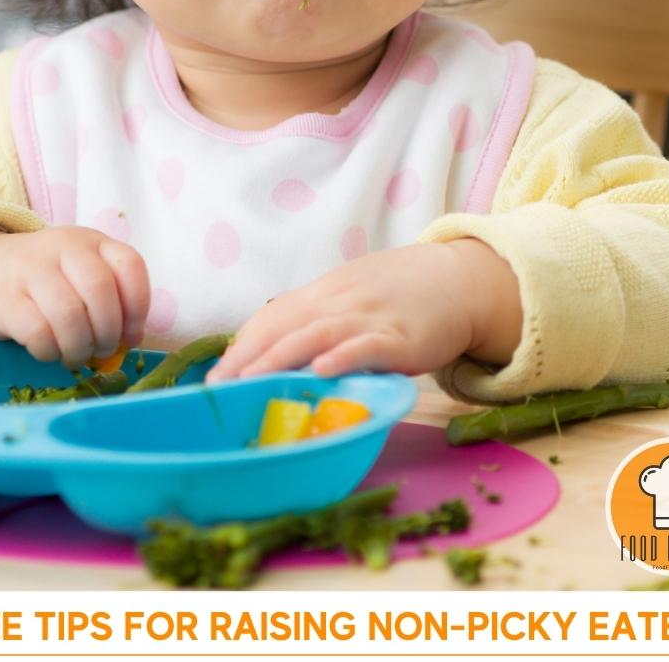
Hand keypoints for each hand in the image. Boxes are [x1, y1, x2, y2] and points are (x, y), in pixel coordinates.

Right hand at [0, 225, 149, 365]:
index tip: (131, 336)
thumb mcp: (78, 275)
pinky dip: (50, 351)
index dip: (138, 308)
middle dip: (108, 331)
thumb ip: (106, 300)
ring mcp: (31, 269)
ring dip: (80, 347)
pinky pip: (37, 332)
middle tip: (102, 350)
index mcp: (91, 241)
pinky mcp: (5, 298)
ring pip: (69, 314)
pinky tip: (48, 352)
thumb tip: (128, 342)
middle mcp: (64, 247)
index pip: (130, 266)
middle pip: (100, 291)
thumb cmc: (43, 281)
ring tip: (76, 356)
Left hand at [205, 239, 521, 382]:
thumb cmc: (395, 298)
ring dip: (281, 357)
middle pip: (286, 325)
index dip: (241, 346)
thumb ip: (314, 322)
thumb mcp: (348, 301)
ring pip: (318, 334)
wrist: (454, 279)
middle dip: (249, 357)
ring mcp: (369, 317)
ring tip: (250, 381)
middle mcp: (339, 301)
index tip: (214, 379)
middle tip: (220, 389)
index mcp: (323, 294)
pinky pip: (368, 346)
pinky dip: (343, 357)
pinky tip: (322, 371)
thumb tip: (269, 355)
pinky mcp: (401, 337)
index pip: (272, 317)